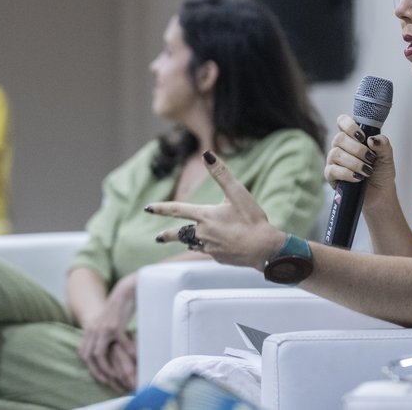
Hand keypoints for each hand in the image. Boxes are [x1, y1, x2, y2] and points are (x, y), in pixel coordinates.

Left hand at [77, 275, 136, 393]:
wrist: (125, 290)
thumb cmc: (119, 307)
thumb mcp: (107, 321)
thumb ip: (103, 333)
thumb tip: (109, 347)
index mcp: (90, 329)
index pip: (84, 353)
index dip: (90, 367)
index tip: (101, 376)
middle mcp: (94, 330)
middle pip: (89, 356)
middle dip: (97, 371)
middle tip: (109, 380)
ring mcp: (104, 328)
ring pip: (99, 354)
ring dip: (108, 367)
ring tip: (119, 374)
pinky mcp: (116, 326)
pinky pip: (120, 344)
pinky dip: (128, 352)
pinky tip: (135, 356)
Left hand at [148, 151, 284, 270]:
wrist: (264, 249)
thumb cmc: (252, 219)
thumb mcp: (237, 192)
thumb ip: (221, 173)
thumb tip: (207, 154)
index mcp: (205, 216)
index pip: (177, 210)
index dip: (161, 208)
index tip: (147, 208)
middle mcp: (203, 233)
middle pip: (180, 234)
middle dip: (167, 235)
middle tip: (158, 238)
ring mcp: (210, 248)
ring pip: (193, 243)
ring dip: (188, 241)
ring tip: (187, 241)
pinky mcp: (219, 258)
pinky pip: (208, 251)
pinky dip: (207, 247)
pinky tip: (216, 246)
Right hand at [323, 114, 398, 210]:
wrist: (380, 192)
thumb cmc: (381, 171)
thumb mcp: (387, 156)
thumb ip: (383, 144)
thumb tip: (371, 139)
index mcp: (353, 137)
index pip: (342, 121)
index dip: (349, 126)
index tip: (362, 137)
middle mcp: (341, 146)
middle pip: (339, 138)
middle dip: (357, 149)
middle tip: (370, 159)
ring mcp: (334, 160)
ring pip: (335, 153)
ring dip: (354, 162)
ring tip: (367, 171)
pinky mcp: (331, 175)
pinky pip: (332, 170)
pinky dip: (347, 173)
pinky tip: (358, 178)